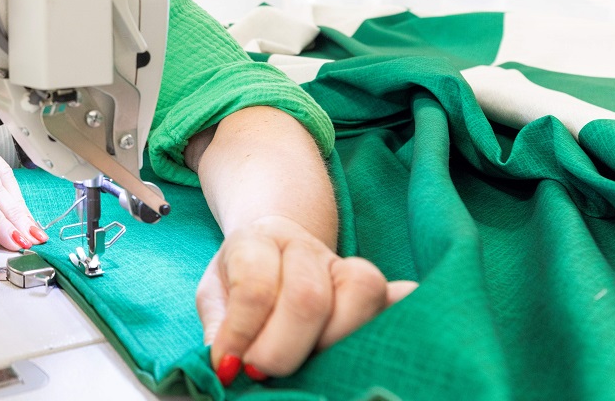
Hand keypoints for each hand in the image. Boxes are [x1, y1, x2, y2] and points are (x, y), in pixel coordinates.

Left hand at [196, 215, 415, 383]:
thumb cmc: (240, 276)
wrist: (274, 244)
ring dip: (335, 342)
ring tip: (310, 365)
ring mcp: (343, 263)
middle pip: (307, 295)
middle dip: (284, 348)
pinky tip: (386, 343)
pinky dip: (398, 317)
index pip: (254, 286)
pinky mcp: (374, 285)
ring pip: (359, 293)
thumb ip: (221, 326)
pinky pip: (395, 297)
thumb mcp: (215, 294)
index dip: (243, 332)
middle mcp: (303, 247)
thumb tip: (227, 366)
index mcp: (257, 241)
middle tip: (263, 373)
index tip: (231, 366)